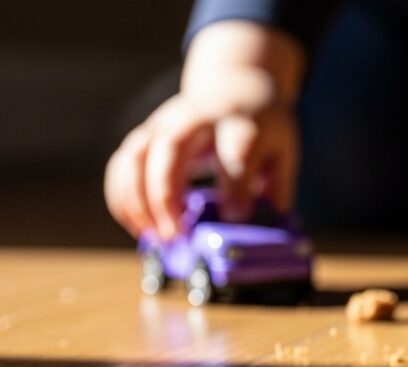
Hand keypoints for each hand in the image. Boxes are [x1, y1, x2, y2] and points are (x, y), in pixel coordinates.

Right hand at [104, 22, 302, 238]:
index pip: (236, 147)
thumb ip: (276, 188)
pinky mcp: (146, 134)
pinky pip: (122, 165)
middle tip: (176, 234)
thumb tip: (265, 232)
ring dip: (138, 200)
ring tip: (155, 237)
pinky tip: (139, 227)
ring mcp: (164, 122)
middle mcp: (196, 117)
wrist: (235, 86)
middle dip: (166, 194)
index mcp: (240, 121)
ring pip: (136, 155)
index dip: (235, 184)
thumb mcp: (283, 152)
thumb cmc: (260, 130)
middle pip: (171, 147)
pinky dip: (122, 198)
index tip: (235, 216)